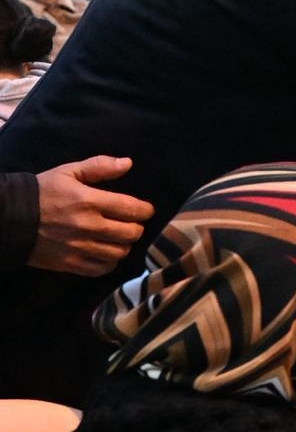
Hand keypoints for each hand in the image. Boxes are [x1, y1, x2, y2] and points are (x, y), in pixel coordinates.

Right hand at [29, 156, 154, 275]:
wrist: (9, 218)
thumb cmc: (42, 192)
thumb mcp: (68, 172)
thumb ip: (99, 167)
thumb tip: (128, 163)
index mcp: (89, 201)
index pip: (132, 209)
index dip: (145, 210)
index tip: (145, 210)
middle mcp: (87, 226)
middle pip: (130, 233)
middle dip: (136, 228)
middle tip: (131, 224)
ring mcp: (78, 247)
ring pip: (119, 252)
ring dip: (124, 245)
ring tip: (118, 238)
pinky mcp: (69, 264)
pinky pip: (101, 269)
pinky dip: (109, 262)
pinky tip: (105, 253)